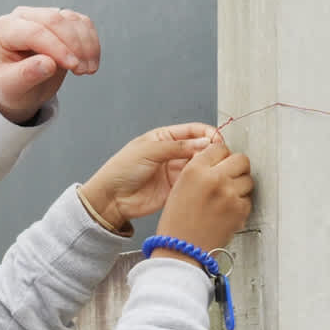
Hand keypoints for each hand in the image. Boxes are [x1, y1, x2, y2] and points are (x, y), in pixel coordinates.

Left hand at [0, 6, 100, 123]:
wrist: (21, 87)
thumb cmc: (11, 85)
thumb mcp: (12, 87)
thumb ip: (27, 74)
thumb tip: (48, 63)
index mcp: (6, 29)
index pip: (35, 31)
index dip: (57, 48)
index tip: (73, 66)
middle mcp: (24, 17)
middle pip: (55, 20)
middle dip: (73, 45)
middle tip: (82, 70)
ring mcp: (44, 16)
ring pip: (72, 20)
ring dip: (85, 45)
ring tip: (87, 70)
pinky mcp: (62, 21)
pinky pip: (83, 24)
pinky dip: (91, 42)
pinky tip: (91, 61)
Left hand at [79, 124, 219, 232]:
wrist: (112, 199)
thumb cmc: (121, 170)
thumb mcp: (149, 150)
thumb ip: (177, 146)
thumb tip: (203, 142)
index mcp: (164, 138)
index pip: (192, 131)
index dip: (207, 133)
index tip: (217, 140)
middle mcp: (172, 153)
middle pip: (200, 147)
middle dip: (210, 150)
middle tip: (216, 156)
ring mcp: (175, 171)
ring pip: (200, 165)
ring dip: (208, 166)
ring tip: (211, 168)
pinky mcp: (177, 188)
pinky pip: (195, 183)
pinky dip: (203, 181)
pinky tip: (206, 181)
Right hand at [154, 141, 253, 261]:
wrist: (182, 250)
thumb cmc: (177, 223)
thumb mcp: (179, 186)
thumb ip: (199, 169)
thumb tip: (218, 161)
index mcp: (195, 170)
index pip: (219, 147)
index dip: (221, 156)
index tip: (221, 162)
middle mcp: (214, 178)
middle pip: (241, 159)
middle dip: (236, 167)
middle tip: (230, 176)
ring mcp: (229, 194)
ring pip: (248, 179)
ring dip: (240, 185)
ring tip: (227, 196)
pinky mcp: (240, 210)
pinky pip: (248, 198)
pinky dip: (241, 203)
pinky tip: (227, 210)